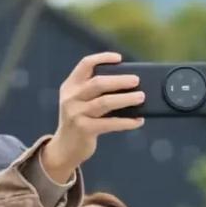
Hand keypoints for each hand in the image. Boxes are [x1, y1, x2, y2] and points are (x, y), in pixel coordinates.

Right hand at [41, 53, 145, 181]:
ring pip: (105, 102)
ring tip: (141, 97)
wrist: (64, 148)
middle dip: (120, 80)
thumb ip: (93, 91)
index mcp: (70, 86)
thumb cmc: (78, 121)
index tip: (119, 58)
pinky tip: (138, 121)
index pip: (85, 64)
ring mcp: (76, 113)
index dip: (102, 58)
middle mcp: (71, 97)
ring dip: (126, 99)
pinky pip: (110, 123)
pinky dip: (126, 122)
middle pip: (98, 83)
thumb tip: (126, 84)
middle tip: (137, 81)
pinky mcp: (84, 129)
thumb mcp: (78, 101)